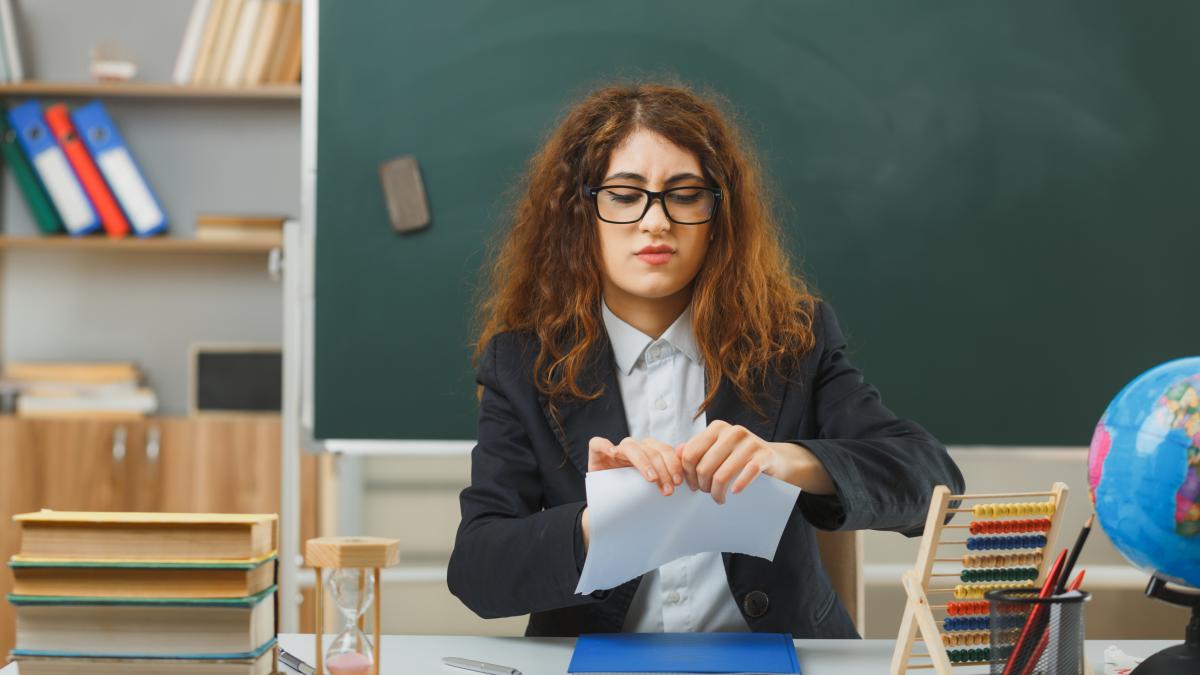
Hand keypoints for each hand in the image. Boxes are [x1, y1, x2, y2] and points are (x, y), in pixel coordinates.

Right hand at [588, 436, 683, 495]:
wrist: (606, 499)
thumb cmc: (631, 490)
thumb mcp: (652, 481)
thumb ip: (668, 468)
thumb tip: (684, 452)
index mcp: (648, 451)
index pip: (664, 450)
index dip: (673, 464)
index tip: (678, 482)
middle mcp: (634, 447)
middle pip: (650, 449)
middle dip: (662, 469)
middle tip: (668, 489)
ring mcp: (615, 449)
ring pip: (630, 447)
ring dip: (643, 462)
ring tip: (651, 479)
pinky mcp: (596, 452)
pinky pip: (598, 443)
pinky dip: (605, 445)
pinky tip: (612, 453)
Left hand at [678, 420, 833, 503]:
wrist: (775, 459)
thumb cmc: (740, 457)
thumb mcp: (718, 450)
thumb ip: (697, 449)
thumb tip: (676, 450)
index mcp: (717, 428)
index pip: (690, 453)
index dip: (688, 474)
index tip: (692, 486)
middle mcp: (732, 431)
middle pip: (704, 467)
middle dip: (703, 486)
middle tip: (707, 494)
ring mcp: (750, 442)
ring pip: (722, 474)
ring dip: (717, 492)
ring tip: (719, 498)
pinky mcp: (765, 455)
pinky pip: (746, 474)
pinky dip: (738, 486)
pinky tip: (734, 492)